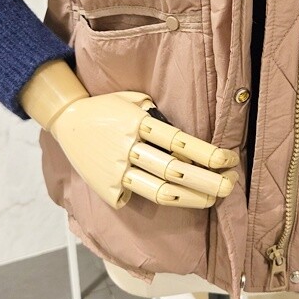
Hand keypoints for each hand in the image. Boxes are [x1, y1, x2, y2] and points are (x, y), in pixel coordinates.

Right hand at [49, 91, 239, 209]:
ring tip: (214, 197)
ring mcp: (116, 172)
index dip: (208, 154)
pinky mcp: (107, 189)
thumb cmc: (107, 108)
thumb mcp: (133, 99)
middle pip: (175, 171)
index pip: (180, 142)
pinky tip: (181, 197)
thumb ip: (157, 117)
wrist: (67, 121)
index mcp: (136, 122)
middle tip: (231, 185)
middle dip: (209, 181)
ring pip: (161, 192)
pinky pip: (139, 198)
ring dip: (193, 197)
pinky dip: (161, 199)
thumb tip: (187, 145)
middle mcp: (127, 148)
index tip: (229, 159)